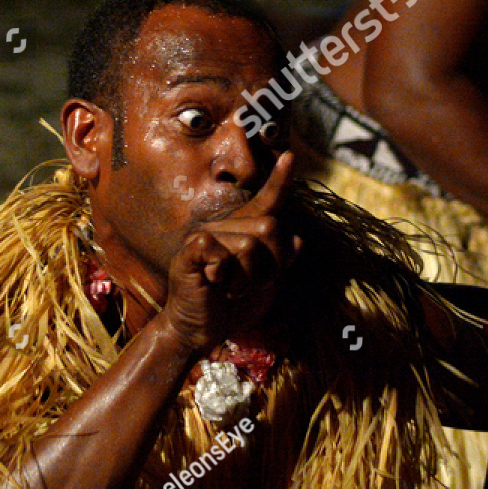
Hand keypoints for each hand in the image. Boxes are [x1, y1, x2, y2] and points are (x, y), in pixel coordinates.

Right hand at [159, 151, 300, 354]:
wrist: (199, 331)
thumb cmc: (229, 307)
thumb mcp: (263, 285)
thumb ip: (280, 263)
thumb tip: (297, 239)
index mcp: (242, 232)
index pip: (266, 202)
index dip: (279, 181)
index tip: (290, 157)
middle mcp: (224, 227)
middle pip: (270, 227)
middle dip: (269, 266)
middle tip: (248, 285)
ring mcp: (205, 236)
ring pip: (249, 245)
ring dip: (247, 278)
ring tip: (231, 289)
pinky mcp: (189, 251)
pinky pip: (221, 252)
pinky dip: (225, 275)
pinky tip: (214, 283)